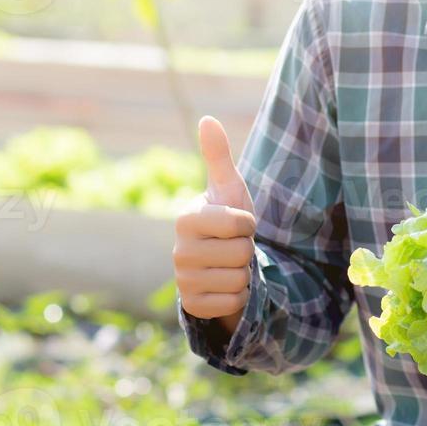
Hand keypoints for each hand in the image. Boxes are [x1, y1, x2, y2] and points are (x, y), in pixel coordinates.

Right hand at [173, 115, 255, 335]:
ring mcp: (182, 280)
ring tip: (229, 265)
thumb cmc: (226, 220)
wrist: (220, 262)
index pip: (241, 224)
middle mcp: (178, 251)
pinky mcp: (192, 306)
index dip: (248, 224)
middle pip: (241, 255)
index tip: (237, 224)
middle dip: (246, 251)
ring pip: (238, 280)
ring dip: (243, 275)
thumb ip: (219, 155)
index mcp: (186, 218)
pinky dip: (236, 297)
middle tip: (232, 247)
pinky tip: (224, 286)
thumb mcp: (229, 188)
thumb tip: (207, 119)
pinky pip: (231, 304)